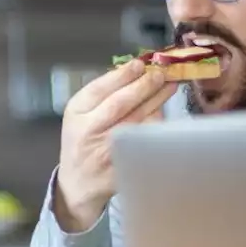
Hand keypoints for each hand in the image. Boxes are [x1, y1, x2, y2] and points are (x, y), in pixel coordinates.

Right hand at [53, 60, 176, 231]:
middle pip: (120, 103)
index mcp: (76, 114)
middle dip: (144, 85)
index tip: (140, 64)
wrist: (78, 183)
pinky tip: (163, 111)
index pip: (99, 89)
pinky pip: (146, 139)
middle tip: (161, 73)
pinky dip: (157, 123)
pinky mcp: (124, 164)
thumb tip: (135, 69)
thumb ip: (100, 95)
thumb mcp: (79, 115)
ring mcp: (107, 150)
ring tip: (169, 86)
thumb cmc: (81, 141)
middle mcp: (89, 131)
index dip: (122, 75)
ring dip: (157, 101)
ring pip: (137, 120)